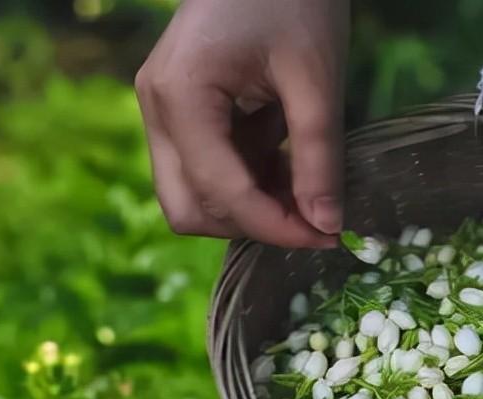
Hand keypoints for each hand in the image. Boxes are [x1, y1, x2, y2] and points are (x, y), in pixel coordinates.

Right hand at [135, 0, 348, 247]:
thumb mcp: (315, 77)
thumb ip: (318, 156)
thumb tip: (327, 226)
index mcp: (180, 95)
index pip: (220, 192)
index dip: (275, 226)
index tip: (327, 237)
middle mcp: (155, 108)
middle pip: (187, 208)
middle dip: (251, 223)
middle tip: (311, 215)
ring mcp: (160, 109)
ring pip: (191, 195)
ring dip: (247, 203)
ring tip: (302, 178)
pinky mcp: (176, 110)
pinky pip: (203, 169)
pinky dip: (244, 178)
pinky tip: (283, 154)